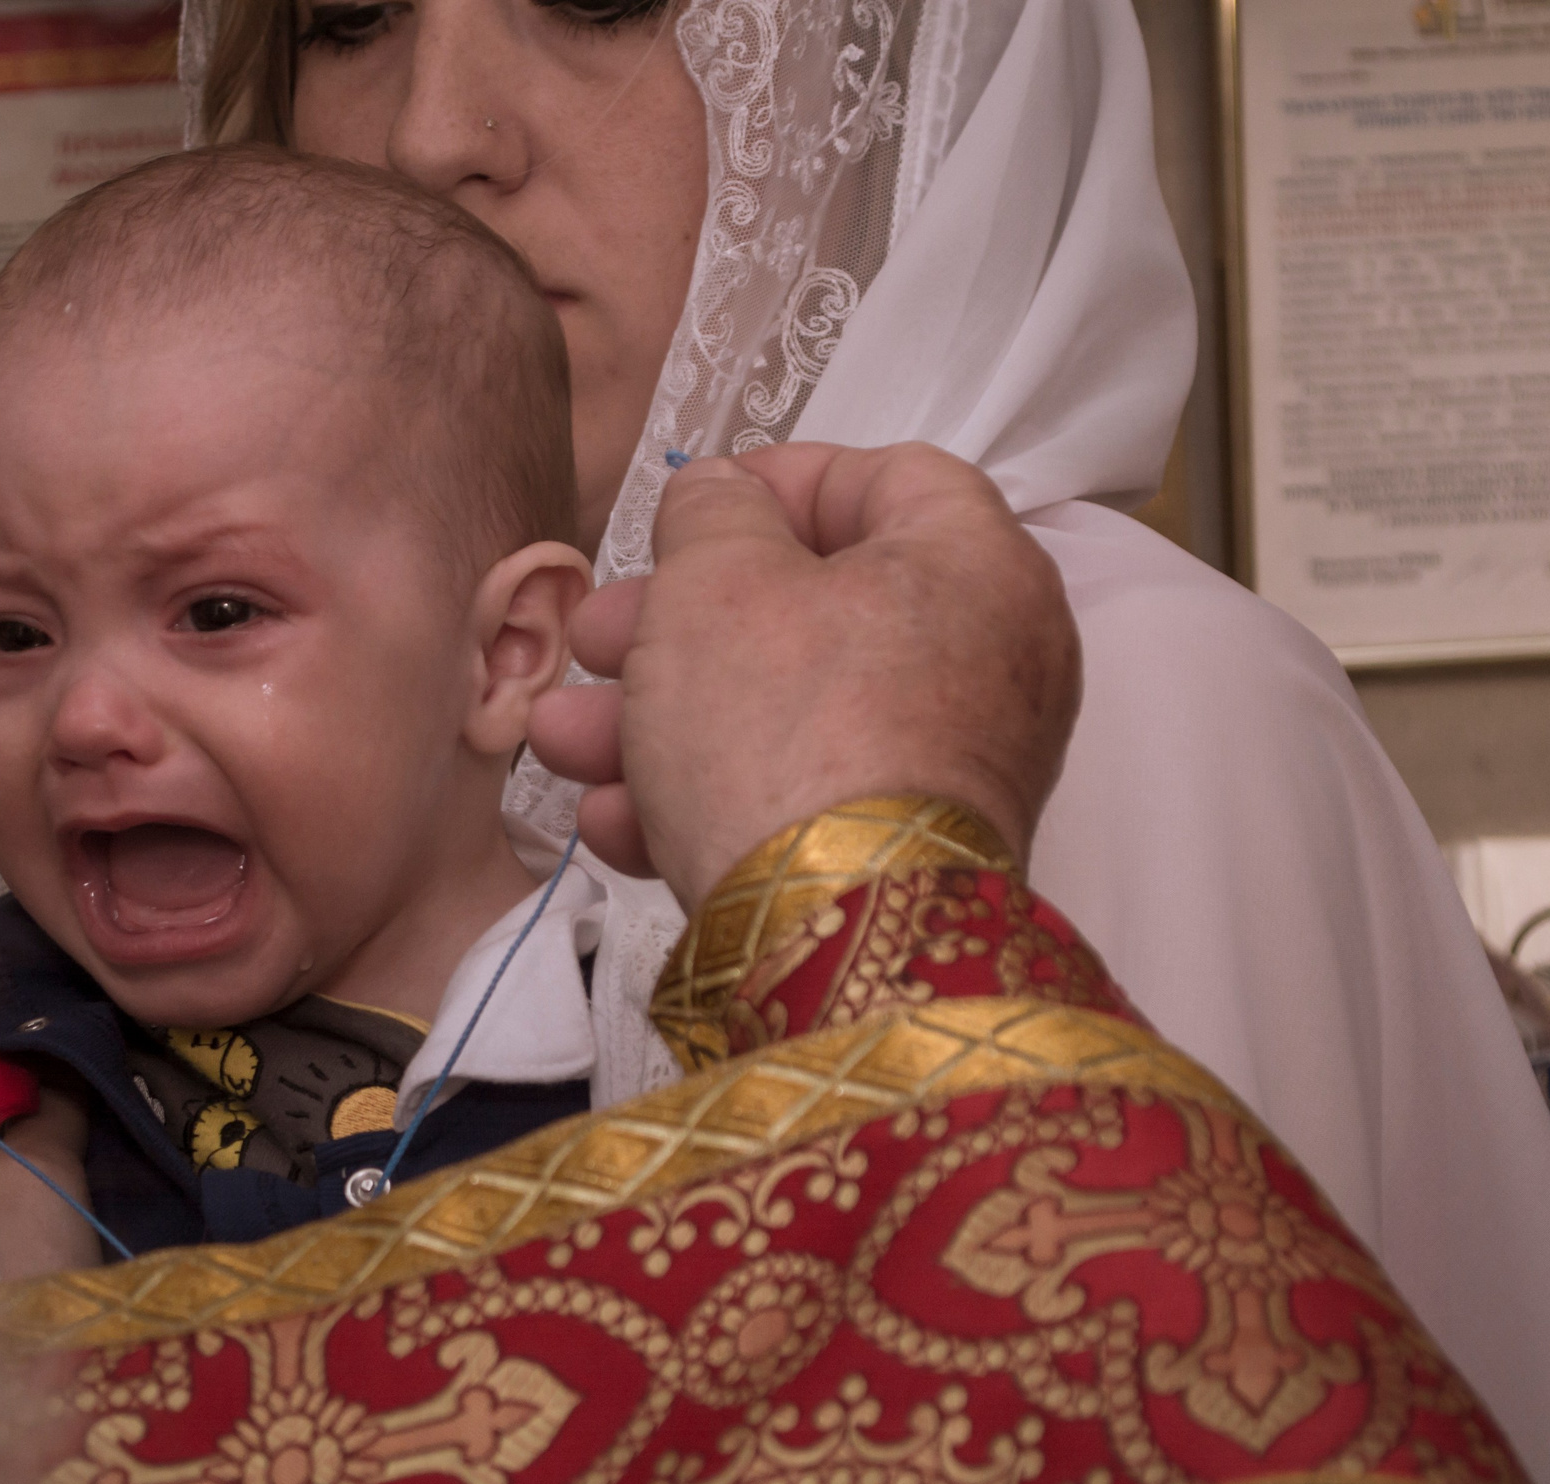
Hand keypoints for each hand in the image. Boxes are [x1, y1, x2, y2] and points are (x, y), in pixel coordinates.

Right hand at [528, 442, 1079, 904]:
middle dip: (673, 624)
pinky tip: (617, 820)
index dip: (773, 483)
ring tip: (563, 743)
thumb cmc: (787, 729)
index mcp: (974, 565)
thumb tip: (721, 495)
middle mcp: (986, 663)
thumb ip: (712, 511)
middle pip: (812, 608)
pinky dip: (713, 795)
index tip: (688, 511)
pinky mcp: (908, 854)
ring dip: (661, 719)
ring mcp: (953, 768)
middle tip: (593, 638)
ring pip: (788, 711)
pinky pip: (803, 796)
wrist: (838, 939)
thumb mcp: (717, 582)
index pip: (884, 477)